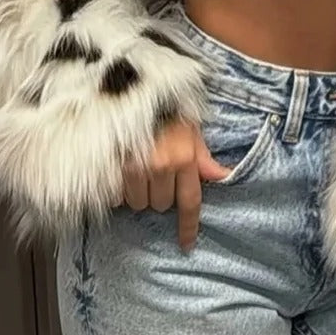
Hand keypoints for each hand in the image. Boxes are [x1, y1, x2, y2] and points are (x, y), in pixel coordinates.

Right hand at [121, 119, 229, 250]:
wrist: (130, 90)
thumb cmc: (165, 111)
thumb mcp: (190, 130)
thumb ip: (204, 159)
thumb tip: (224, 176)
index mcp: (185, 157)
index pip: (190, 202)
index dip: (188, 226)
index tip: (187, 245)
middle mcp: (162, 165)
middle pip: (161, 205)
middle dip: (159, 194)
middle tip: (156, 172)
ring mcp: (134, 166)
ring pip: (137, 203)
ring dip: (138, 192)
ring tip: (138, 168)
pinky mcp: (111, 167)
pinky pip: (116, 195)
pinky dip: (118, 188)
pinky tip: (122, 170)